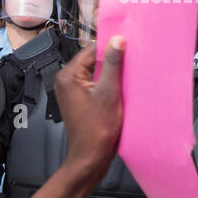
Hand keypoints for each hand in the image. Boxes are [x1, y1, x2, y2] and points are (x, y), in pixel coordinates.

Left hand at [55, 35, 124, 176]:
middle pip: (92, 61)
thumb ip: (112, 64)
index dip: (110, 47)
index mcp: (69, 76)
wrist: (90, 157)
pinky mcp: (79, 101)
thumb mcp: (109, 92)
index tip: (128, 45)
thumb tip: (117, 40)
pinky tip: (120, 88)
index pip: (91, 50)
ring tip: (128, 74)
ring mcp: (71, 92)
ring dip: (110, 73)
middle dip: (111, 61)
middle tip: (131, 60)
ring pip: (94, 73)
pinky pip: (94, 85)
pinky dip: (106, 84)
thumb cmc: (98, 128)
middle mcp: (66, 81)